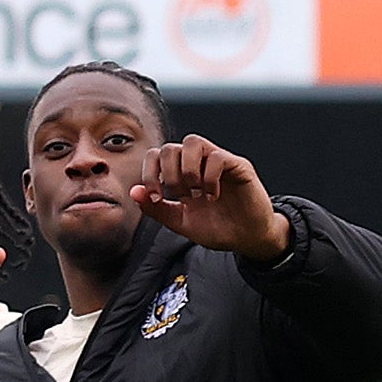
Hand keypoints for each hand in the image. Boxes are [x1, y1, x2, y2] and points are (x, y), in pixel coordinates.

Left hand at [153, 135, 293, 259]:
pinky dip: (209, 177)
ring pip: (192, 141)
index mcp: (182, 174)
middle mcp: (198, 164)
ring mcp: (218, 162)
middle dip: (169, 174)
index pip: (156, 155)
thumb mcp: (180, 222)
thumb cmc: (218, 228)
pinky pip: (217, 156)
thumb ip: (156, 209)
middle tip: (180, 196)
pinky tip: (213, 195)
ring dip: (187, 169)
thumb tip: (134, 192)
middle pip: (171, 147)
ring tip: (195, 192)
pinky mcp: (238, 166)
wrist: (246, 239)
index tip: (157, 197)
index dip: (150, 173)